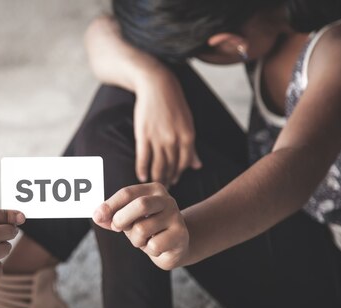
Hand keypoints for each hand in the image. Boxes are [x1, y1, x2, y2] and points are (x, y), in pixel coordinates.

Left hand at [92, 183, 189, 269]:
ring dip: (135, 240)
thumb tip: (97, 216)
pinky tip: (157, 247)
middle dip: (121, 219)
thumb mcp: (128, 220)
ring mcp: (175, 216)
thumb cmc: (148, 229)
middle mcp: (167, 200)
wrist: (174, 246)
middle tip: (116, 228)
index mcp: (152, 190)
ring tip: (143, 240)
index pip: (128, 193)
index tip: (97, 216)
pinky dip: (149, 250)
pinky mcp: (180, 234)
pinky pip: (154, 245)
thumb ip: (112, 217)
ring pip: (143, 229)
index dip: (110, 205)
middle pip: (140, 205)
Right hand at [134, 70, 201, 185]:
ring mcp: (158, 139)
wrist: (157, 86)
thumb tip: (197, 166)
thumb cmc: (174, 104)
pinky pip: (143, 158)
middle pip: (171, 167)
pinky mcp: (144, 136)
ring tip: (154, 183)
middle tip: (164, 187)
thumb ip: (191, 147)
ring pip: (158, 165)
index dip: (179, 174)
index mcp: (188, 137)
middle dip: (168, 178)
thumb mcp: (188, 124)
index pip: (185, 164)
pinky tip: (142, 177)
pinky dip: (142, 170)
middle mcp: (174, 140)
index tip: (174, 180)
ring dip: (156, 177)